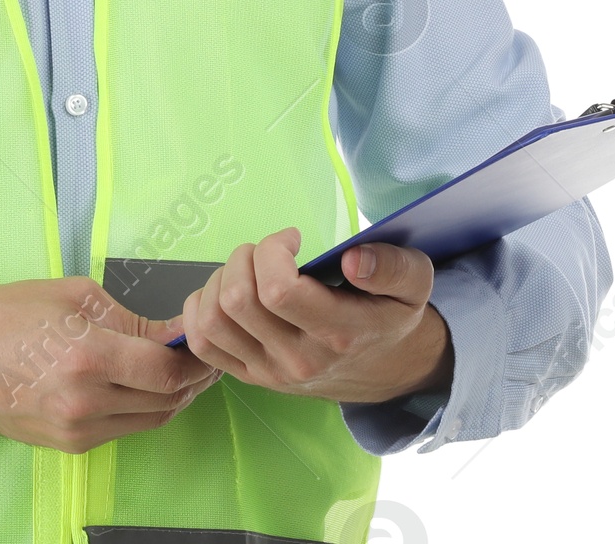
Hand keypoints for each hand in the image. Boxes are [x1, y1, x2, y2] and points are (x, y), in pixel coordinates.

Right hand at [0, 276, 221, 453]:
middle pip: (166, 402)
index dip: (196, 358)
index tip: (206, 338)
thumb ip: (130, 320)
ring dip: (172, 397)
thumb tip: (173, 333)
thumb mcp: (74, 295)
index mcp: (88, 356)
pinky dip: (142, 408)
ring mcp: (76, 431)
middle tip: (203, 353)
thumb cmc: (6, 312)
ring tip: (180, 368)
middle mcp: (85, 403)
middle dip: (192, 379)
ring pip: (149, 421)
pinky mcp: (68, 445)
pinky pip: (123, 429)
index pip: (167, 371)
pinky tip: (144, 384)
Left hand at [178, 228, 452, 403]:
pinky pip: (203, 343)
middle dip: (244, 257)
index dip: (273, 250)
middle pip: (238, 301)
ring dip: (220, 279)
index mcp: (338, 332)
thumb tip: (353, 260)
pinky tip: (226, 292)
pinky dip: (200, 308)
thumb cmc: (390, 315)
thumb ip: (393, 267)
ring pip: (213, 321)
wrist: (384, 370)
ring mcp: (270, 372)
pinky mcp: (250, 375)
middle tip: (267, 251)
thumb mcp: (414, 285)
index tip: (292, 239)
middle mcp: (299, 359)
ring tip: (247, 269)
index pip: (278, 291)